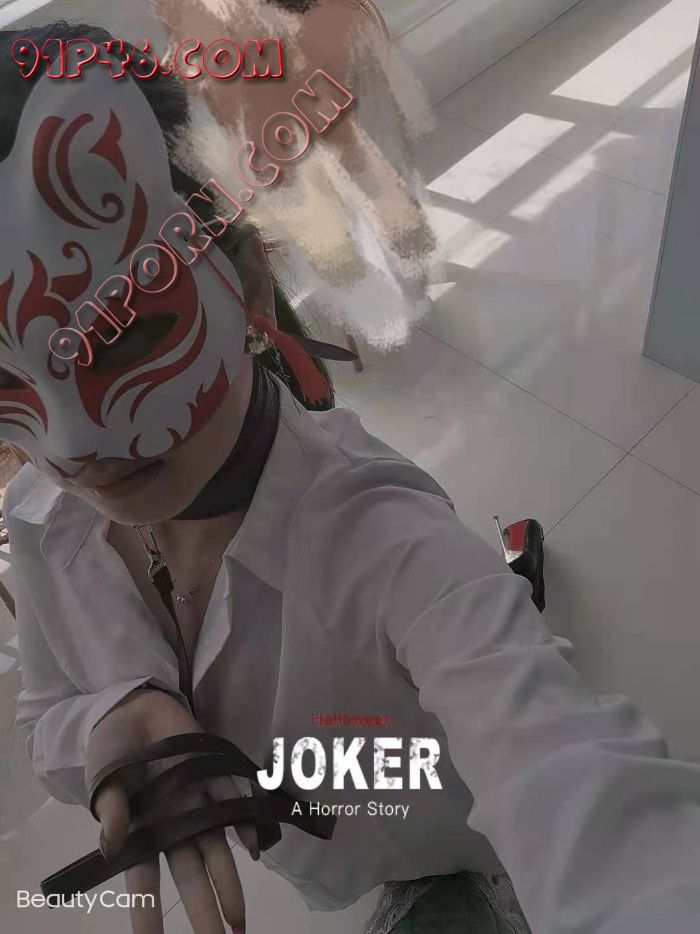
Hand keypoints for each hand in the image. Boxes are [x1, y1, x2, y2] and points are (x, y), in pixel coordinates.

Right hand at [86, 688, 257, 932]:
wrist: (134, 707)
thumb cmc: (112, 750)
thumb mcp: (103, 779)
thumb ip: (111, 811)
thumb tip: (111, 846)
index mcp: (141, 830)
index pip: (145, 881)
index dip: (148, 914)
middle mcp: (173, 823)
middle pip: (191, 874)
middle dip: (203, 911)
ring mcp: (196, 801)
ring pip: (215, 849)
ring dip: (229, 883)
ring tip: (239, 920)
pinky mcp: (213, 774)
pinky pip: (233, 802)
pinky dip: (245, 824)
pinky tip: (255, 847)